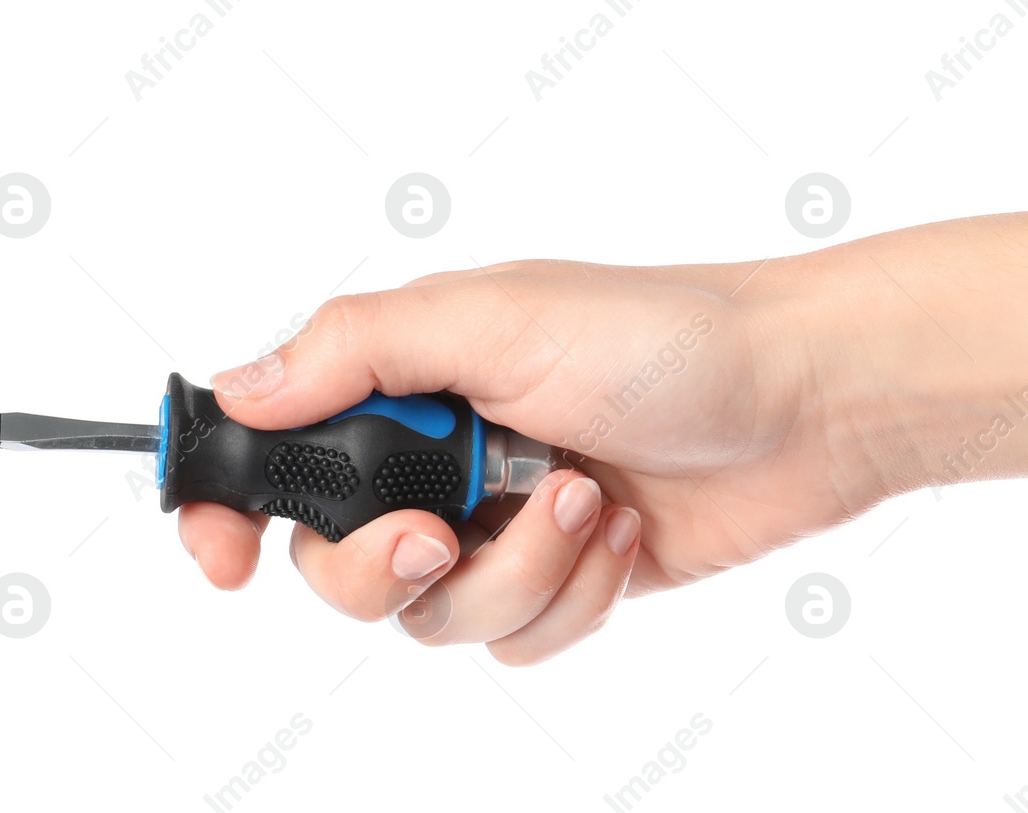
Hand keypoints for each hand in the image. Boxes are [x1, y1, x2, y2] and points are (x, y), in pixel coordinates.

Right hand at [176, 256, 887, 663]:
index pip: (278, 451)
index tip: (222, 557)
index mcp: (410, 380)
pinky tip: (624, 533)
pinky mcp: (567, 581)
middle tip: (447, 534)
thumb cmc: (664, 336)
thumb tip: (240, 391)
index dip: (229, 508)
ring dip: (516, 572)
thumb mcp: (494, 318)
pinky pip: (518, 641)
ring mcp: (506, 527)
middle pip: (341, 566)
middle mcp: (446, 458)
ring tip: (587, 497)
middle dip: (387, 566)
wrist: (804, 401)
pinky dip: (571, 596)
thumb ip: (355, 354)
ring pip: (438, 618)